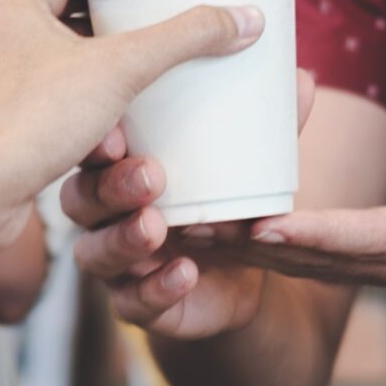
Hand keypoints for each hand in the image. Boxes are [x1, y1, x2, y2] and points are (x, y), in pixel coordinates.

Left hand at [0, 0, 263, 259]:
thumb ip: (185, 39)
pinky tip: (102, 151)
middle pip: (68, 35)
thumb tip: (242, 19)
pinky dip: (70, 132)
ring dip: (95, 102)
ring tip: (130, 119)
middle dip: (112, 59)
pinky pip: (37, 121)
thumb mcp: (122, 68)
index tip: (152, 13)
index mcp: (8, 5)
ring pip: (54, 83)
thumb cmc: (28, 120)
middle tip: (151, 72)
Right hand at [62, 72, 317, 339]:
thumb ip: (268, 128)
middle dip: (110, 188)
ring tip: (156, 227)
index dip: (94, 143)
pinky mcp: (137, 305)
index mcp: (120, 168)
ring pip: (94, 253)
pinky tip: (184, 273)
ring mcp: (117, 263)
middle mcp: (106, 215)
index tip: (117, 133)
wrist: (246, 276)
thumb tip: (304, 80)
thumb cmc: (229, 200)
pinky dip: (155, 289)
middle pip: (81, 200)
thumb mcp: (250, 166)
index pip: (92, 150)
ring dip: (122, 239)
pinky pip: (132, 303)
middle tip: (151, 178)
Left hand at [180, 109, 385, 291]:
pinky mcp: (385, 265)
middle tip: (193, 229)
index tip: (262, 222)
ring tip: (186, 234)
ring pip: (310, 269)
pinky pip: (318, 264)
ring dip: (251, 255)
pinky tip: (227, 234)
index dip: (314, 231)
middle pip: (320, 262)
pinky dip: (271, 253)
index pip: (369, 237)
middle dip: (255, 248)